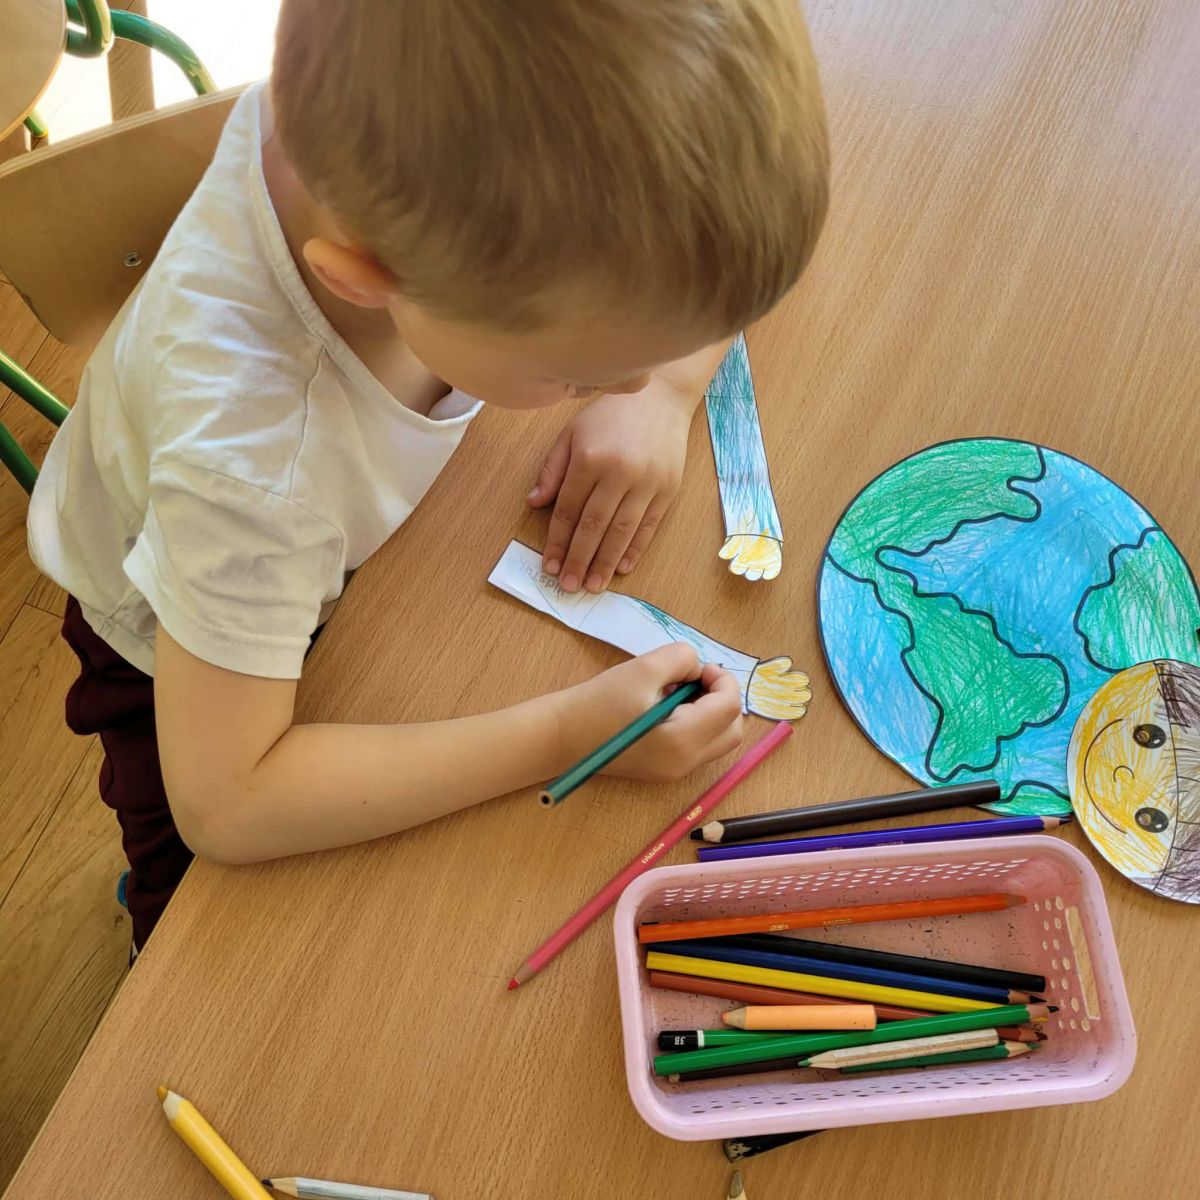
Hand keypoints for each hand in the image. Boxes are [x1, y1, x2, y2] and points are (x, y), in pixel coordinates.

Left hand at [528, 382, 695, 592]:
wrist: (662, 395)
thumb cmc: (611, 413)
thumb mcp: (572, 433)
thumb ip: (553, 469)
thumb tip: (535, 504)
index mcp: (589, 457)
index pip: (569, 510)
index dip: (557, 541)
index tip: (549, 566)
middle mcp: (618, 472)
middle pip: (594, 526)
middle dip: (579, 560)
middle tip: (569, 586)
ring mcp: (646, 482)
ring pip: (622, 531)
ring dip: (605, 563)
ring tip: (593, 585)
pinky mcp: (668, 489)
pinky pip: (649, 526)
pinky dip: (635, 549)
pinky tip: (622, 567)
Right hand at [561, 644, 744, 782]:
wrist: (563, 737)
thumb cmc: (599, 702)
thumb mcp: (644, 668)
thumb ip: (682, 659)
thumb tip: (699, 669)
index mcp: (683, 740)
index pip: (729, 707)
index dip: (722, 679)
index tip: (696, 667)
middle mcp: (686, 763)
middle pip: (732, 729)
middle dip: (722, 698)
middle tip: (693, 679)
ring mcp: (676, 772)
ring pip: (718, 739)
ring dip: (710, 711)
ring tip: (677, 693)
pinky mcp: (665, 772)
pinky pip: (698, 746)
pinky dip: (696, 724)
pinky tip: (666, 709)